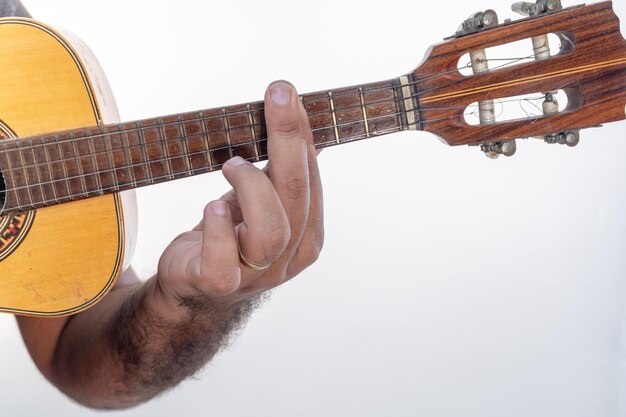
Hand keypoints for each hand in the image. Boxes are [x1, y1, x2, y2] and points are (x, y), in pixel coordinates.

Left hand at [157, 81, 322, 308]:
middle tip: (276, 96)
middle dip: (288, 141)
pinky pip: (223, 264)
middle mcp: (288, 256)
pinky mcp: (219, 284)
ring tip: (231, 165)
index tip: (288, 95)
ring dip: (252, 188)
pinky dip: (218, 232)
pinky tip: (212, 206)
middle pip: (296, 198)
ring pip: (270, 232)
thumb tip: (298, 118)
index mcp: (307, 234)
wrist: (194, 287)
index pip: (311, 180)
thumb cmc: (230, 235)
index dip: (302, 136)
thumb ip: (281, 170)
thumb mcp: (260, 199)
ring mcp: (256, 274)